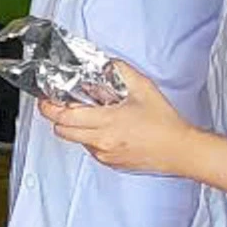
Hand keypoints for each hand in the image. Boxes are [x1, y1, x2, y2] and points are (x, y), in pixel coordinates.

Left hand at [40, 63, 200, 175]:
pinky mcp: (109, 162)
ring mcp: (104, 154)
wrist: (179, 150)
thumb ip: (119, 71)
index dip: (49, 107)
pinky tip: (109, 129)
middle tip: (66, 105)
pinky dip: (92, 138)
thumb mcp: (143, 88)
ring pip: (76, 140)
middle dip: (59, 117)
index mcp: (107, 122)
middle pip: (62, 130)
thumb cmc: (164, 123)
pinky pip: (91, 148)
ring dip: (77, 127)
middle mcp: (101, 141)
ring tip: (95, 115)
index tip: (47, 99)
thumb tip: (104, 63)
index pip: (64, 117)